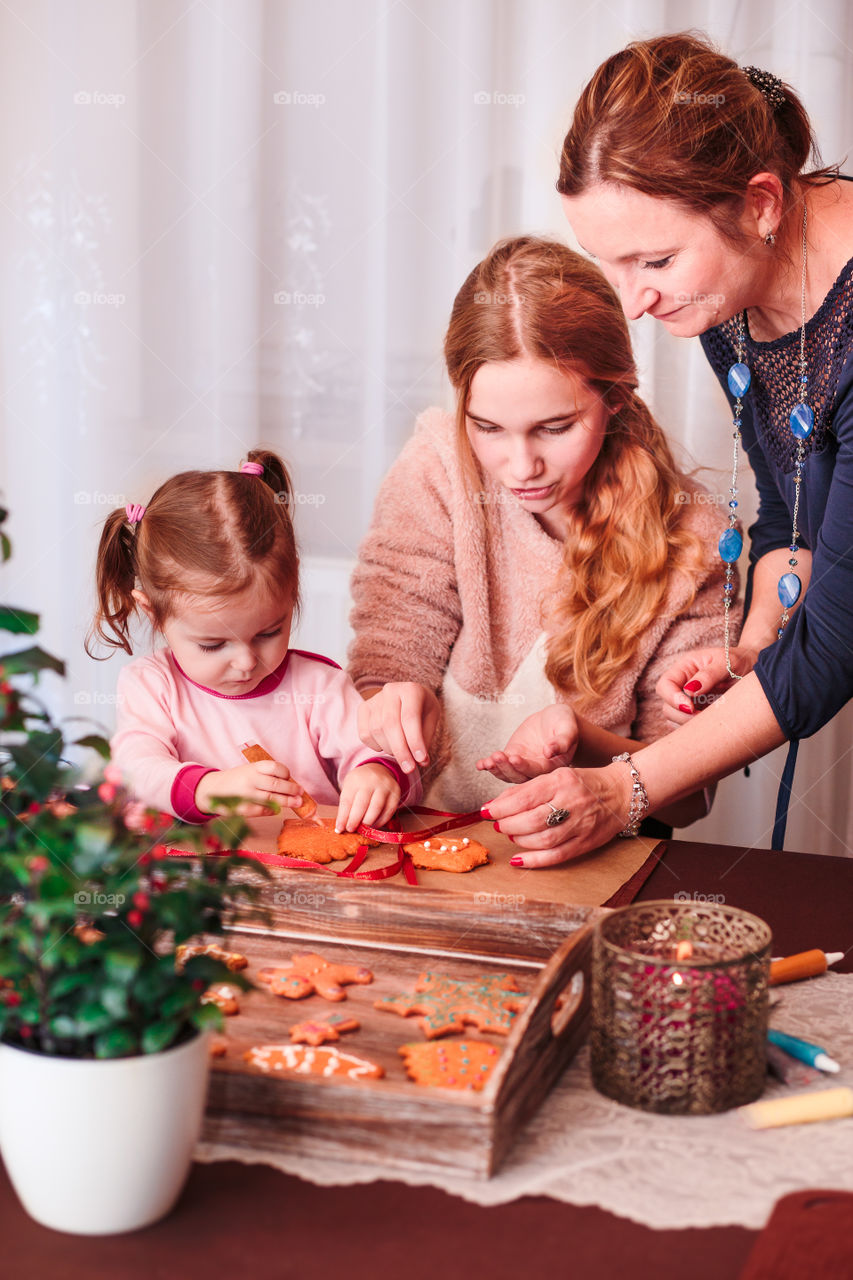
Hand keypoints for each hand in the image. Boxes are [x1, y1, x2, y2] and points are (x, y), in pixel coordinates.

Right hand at [195, 760, 303, 817]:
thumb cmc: (236, 779)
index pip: (275, 767)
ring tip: (297, 802)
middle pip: (276, 785)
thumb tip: (290, 784)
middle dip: (291, 789)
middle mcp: (250, 780)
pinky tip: (277, 809)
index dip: (286, 773)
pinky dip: (272, 810)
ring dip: (287, 801)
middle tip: (300, 792)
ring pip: (272, 798)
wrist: (211, 790)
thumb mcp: (249, 770)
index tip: (289, 777)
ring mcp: (246, 795)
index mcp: (252, 768)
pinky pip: (263, 810)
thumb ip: (266, 775)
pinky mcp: (243, 809)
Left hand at [335, 762, 400, 831]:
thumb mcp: (349, 788)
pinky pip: (389, 811)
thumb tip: (341, 827)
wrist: (378, 770)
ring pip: (376, 808)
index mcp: (355, 779)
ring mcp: (385, 786)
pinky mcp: (396, 793)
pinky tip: (374, 825)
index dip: (343, 817)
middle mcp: (371, 781)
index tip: (340, 828)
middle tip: (351, 830)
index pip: (347, 801)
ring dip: (368, 822)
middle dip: (355, 820)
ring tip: (362, 829)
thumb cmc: (360, 783)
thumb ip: (346, 807)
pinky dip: (381, 821)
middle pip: (362, 804)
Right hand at [357, 682, 439, 773]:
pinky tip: (387, 745)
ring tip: (401, 753)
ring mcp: (374, 699)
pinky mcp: (363, 708)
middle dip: (400, 751)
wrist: (408, 697)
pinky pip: (364, 734)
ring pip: (376, 730)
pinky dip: (375, 746)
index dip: (414, 741)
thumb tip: (420, 762)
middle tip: (409, 768)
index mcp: (411, 690)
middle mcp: (390, 690)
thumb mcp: (431, 720)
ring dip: (389, 749)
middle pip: (390, 725)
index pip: (410, 718)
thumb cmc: (422, 710)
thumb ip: (426, 739)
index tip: (420, 760)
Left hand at [476, 704, 578, 782]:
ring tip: (488, 761)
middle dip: (506, 767)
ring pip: (508, 773)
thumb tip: (550, 751)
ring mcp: (523, 765)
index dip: (524, 766)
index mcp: (552, 766)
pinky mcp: (513, 756)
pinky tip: (480, 764)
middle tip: (497, 757)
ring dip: (496, 768)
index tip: (514, 758)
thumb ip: (562, 740)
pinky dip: (489, 766)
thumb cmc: (565, 724)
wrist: (556, 720)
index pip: (536, 771)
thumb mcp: (568, 728)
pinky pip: (500, 765)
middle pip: (519, 775)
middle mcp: (536, 770)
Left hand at [485, 763, 632, 867]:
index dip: (501, 807)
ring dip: (519, 840)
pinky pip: (556, 856)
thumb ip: (528, 788)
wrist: (622, 793)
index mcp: (561, 781)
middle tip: (498, 824)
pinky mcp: (585, 843)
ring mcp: (580, 825)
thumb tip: (498, 804)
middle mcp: (571, 802)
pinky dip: (534, 861)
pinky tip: (518, 860)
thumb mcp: (556, 776)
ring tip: (510, 835)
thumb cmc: (583, 783)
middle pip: (531, 820)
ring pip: (542, 839)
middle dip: (508, 824)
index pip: (524, 797)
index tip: (486, 810)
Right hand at [656, 646, 757, 726]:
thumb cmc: (740, 660)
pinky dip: (694, 730)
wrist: (755, 669)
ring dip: (688, 724)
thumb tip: (690, 690)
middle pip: (667, 706)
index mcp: (685, 668)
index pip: (665, 685)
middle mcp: (683, 685)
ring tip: (709, 720)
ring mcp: (689, 701)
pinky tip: (710, 724)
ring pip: (674, 719)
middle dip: (681, 715)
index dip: (672, 698)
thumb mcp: (728, 662)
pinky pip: (687, 726)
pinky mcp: (698, 714)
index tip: (691, 707)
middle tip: (702, 716)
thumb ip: (709, 674)